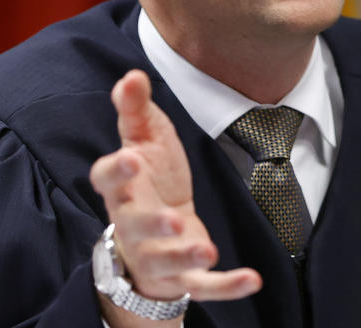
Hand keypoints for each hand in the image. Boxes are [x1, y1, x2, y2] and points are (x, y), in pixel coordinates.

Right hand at [90, 70, 261, 312]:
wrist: (152, 235)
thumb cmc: (149, 180)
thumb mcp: (143, 139)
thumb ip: (135, 109)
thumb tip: (131, 75)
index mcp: (121, 188)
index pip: (107, 180)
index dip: (116, 171)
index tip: (130, 159)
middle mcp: (132, 224)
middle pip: (136, 226)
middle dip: (153, 224)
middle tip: (171, 219)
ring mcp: (156, 254)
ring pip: (166, 260)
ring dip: (185, 256)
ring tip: (207, 250)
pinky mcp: (182, 276)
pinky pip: (202, 286)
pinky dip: (227, 286)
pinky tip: (253, 279)